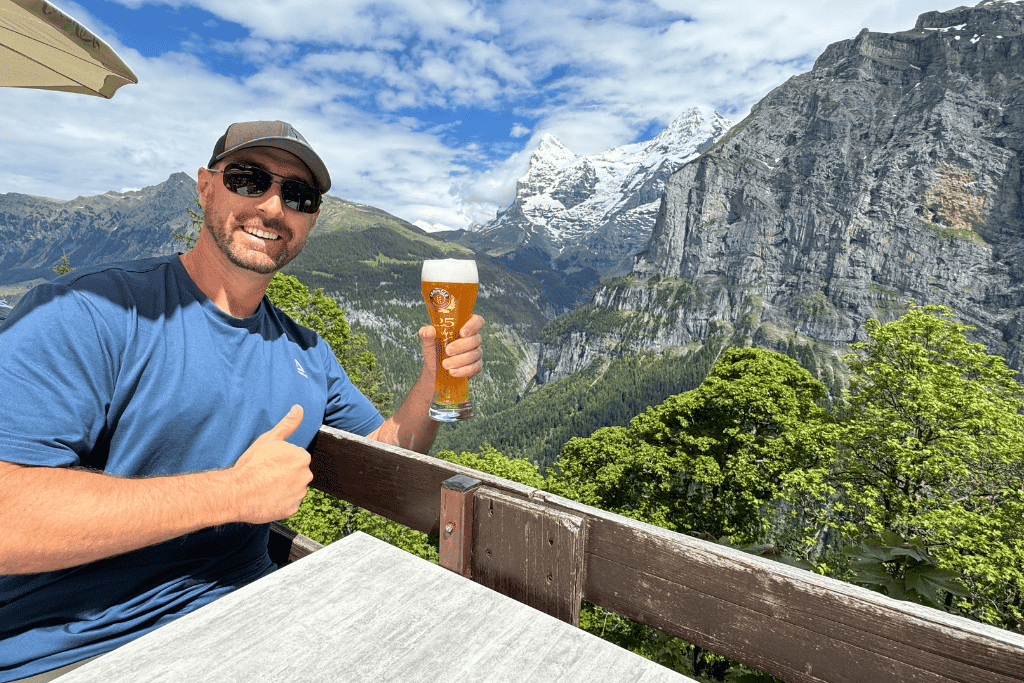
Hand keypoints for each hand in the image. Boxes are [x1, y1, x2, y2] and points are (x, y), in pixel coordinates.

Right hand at [231, 405, 312, 523]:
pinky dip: (280, 501)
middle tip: (265, 474)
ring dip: (283, 488)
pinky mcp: (292, 509)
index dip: (281, 459)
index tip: (269, 462)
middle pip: (297, 473)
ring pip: (293, 488)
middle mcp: (306, 476)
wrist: (238, 492)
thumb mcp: (269, 439)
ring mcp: (300, 494)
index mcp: (302, 457)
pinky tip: (267, 498)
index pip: (296, 457)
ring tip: (265, 486)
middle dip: (284, 474)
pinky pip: (288, 503)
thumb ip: (287, 424)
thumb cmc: (252, 464)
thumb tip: (299, 409)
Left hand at [420, 314, 484, 378]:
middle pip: (476, 339)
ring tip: (445, 364)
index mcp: (464, 327)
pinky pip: (475, 367)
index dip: (473, 325)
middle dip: (461, 346)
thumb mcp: (428, 342)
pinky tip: (452, 372)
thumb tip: (429, 330)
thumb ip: (426, 334)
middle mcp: (473, 338)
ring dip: (460, 360)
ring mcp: (476, 352)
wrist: (435, 370)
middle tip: (448, 351)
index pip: (477, 321)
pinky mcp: (476, 366)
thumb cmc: (434, 351)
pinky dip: (463, 370)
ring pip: (475, 354)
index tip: (462, 332)